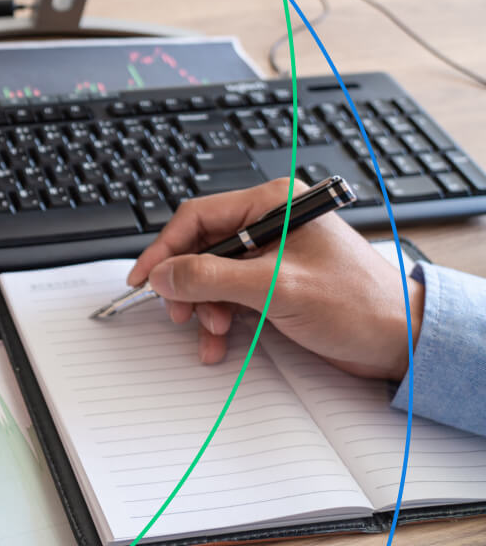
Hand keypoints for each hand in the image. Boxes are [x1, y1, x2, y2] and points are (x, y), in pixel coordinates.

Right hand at [127, 178, 422, 379]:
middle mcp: (270, 225)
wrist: (401, 340)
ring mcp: (272, 255)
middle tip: (179, 312)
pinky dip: (219, 319)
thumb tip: (164, 274)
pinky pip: (230, 296)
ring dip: (203, 307)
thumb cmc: (358, 303)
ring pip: (212, 276)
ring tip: (211, 331)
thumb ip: (211, 277)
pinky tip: (219, 341)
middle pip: (201, 248)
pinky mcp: (275, 284)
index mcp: (272, 205)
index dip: (164, 249)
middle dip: (186, 284)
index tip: (143, 278)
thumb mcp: (274, 287)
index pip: (198, 217)